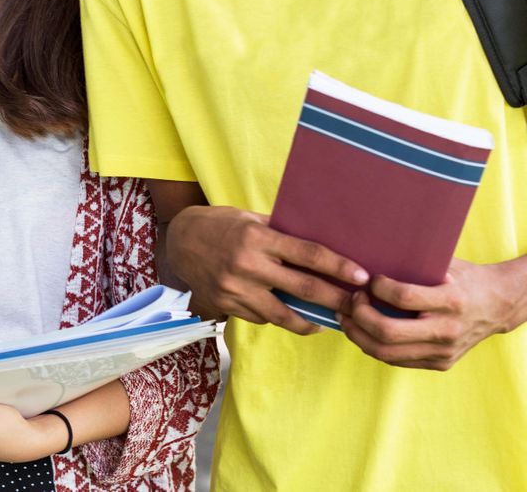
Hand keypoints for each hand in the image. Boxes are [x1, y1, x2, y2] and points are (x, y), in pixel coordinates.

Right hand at [168, 205, 368, 333]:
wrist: (178, 242)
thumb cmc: (220, 225)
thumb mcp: (250, 219)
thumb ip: (281, 233)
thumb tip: (322, 245)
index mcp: (257, 237)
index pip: (308, 254)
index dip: (338, 267)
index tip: (362, 277)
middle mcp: (247, 265)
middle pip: (304, 288)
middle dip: (337, 299)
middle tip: (359, 306)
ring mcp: (235, 289)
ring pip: (285, 315)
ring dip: (312, 320)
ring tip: (329, 321)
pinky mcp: (226, 306)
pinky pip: (262, 318)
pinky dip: (279, 317)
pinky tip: (290, 315)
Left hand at [338, 257, 521, 369]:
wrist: (498, 305)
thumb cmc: (464, 278)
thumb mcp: (444, 265)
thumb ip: (413, 265)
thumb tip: (369, 258)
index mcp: (451, 300)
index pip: (403, 297)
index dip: (377, 288)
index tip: (369, 279)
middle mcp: (448, 329)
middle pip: (388, 331)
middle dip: (359, 315)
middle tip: (351, 300)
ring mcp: (444, 351)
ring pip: (386, 352)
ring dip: (358, 335)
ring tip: (346, 318)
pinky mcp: (441, 363)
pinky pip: (396, 359)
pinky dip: (373, 346)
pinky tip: (362, 331)